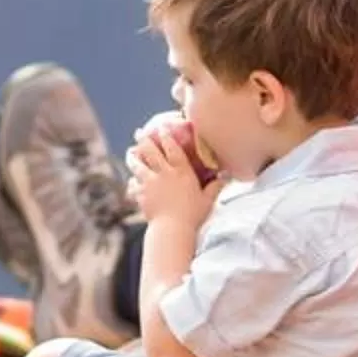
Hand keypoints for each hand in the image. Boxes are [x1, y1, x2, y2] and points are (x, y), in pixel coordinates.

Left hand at [124, 113, 220, 228]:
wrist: (172, 229)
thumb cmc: (193, 215)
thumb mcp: (208, 200)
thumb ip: (216, 186)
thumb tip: (227, 176)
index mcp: (181, 171)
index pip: (172, 147)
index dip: (166, 135)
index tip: (162, 127)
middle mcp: (164, 173)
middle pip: (150, 150)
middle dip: (144, 139)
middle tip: (139, 132)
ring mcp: (150, 183)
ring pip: (137, 164)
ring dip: (133, 157)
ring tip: (130, 152)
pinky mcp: (141, 195)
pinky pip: (133, 184)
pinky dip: (132, 182)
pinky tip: (132, 181)